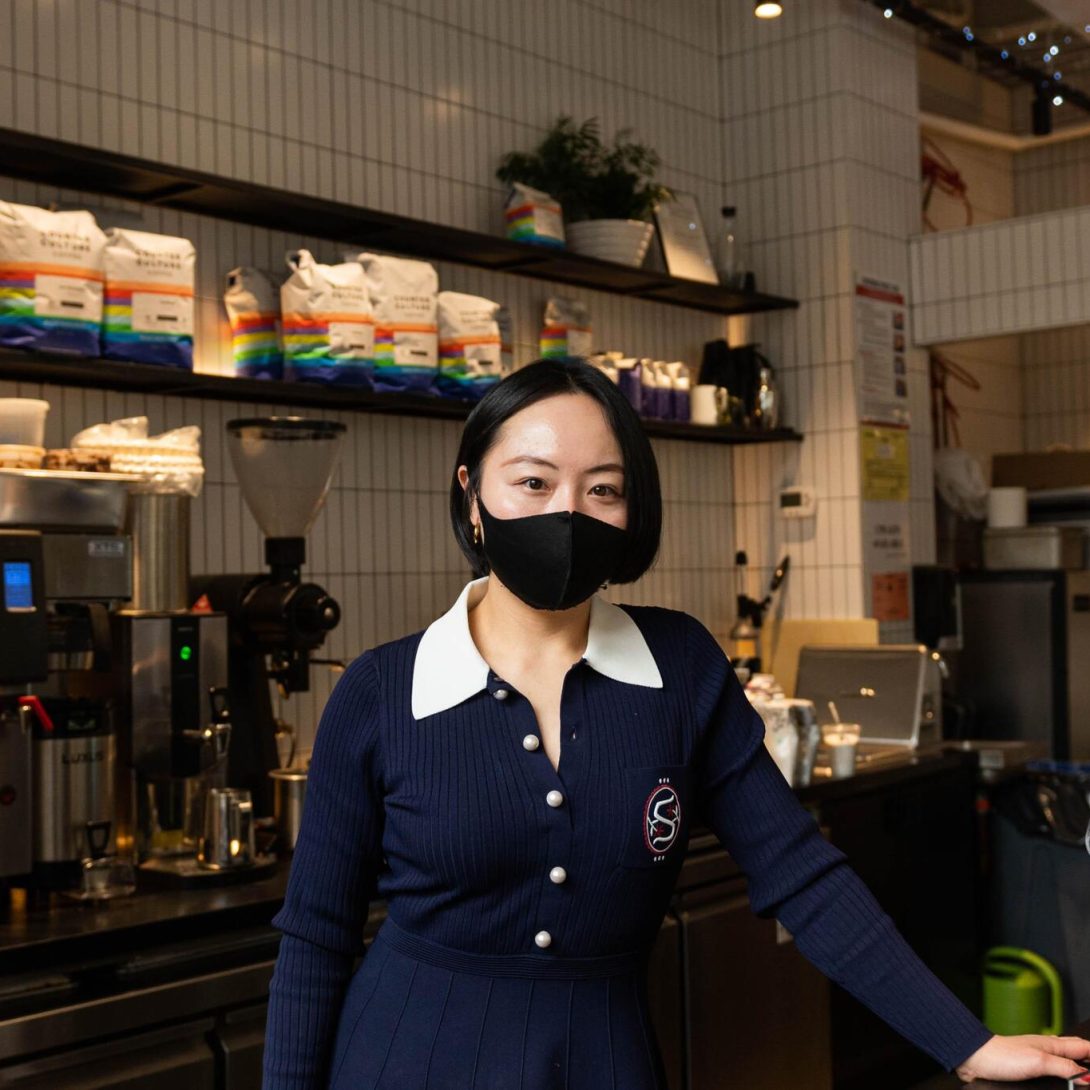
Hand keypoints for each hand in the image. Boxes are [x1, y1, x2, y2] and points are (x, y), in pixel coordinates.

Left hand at [955, 1034, 1089, 1082]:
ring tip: (1085, 1063)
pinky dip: (1062, 1068)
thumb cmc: (1003, 1055)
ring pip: (1063, 1056)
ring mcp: (1037, 1056)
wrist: (976, 1058)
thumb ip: (1064, 1067)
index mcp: (1052, 1044)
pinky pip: (1052, 1065)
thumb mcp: (1039, 1062)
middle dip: (1088, 1053)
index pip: (1082, 1046)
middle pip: (1074, 1048)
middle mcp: (1046, 1048)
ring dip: (1076, 1059)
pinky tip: (1061, 1073)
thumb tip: (1088, 1076)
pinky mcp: (1028, 1065)